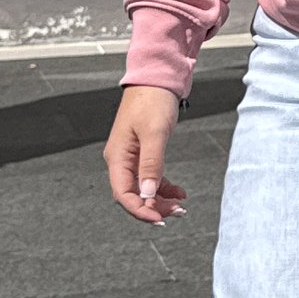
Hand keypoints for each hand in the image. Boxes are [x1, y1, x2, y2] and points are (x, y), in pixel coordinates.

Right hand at [106, 85, 186, 222]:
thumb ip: (151, 164)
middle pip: (132, 195)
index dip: (140, 210)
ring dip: (160, 200)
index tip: (160, 219)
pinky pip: (150, 178)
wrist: (156, 78)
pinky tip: (179, 192)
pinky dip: (164, 187)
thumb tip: (147, 194)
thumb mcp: (154, 133)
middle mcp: (121, 159)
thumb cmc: (152, 100)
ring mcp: (131, 157)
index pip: (122, 194)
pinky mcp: (143, 153)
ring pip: (142, 189)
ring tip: (181, 206)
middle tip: (177, 213)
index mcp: (117, 156)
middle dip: (153, 207)